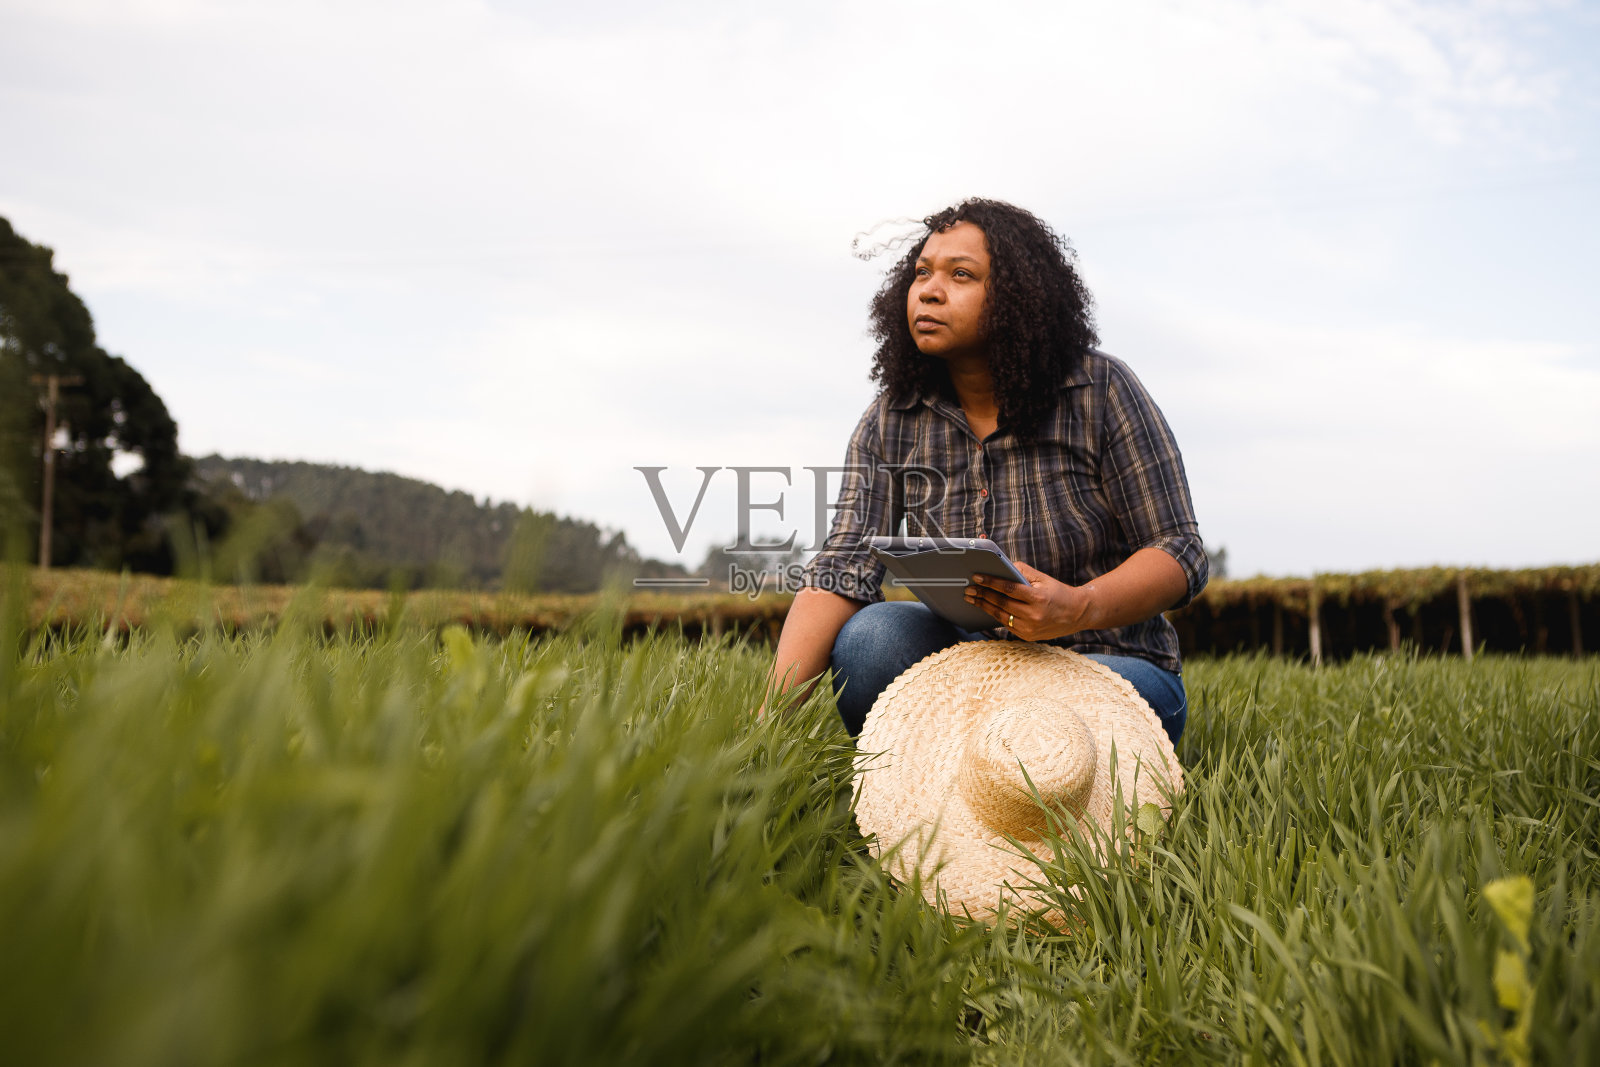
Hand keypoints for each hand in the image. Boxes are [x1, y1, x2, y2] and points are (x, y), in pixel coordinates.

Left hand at [964, 561, 1092, 640]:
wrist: (1077, 613)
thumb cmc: (1057, 592)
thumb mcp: (1043, 579)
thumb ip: (1022, 572)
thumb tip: (1000, 567)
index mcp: (1038, 598)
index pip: (1009, 589)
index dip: (991, 582)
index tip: (977, 577)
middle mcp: (1034, 615)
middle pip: (1001, 604)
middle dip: (982, 595)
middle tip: (968, 589)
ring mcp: (1030, 628)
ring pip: (1001, 616)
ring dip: (984, 606)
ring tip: (972, 599)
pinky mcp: (1028, 636)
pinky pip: (1006, 625)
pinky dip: (995, 616)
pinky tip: (985, 608)